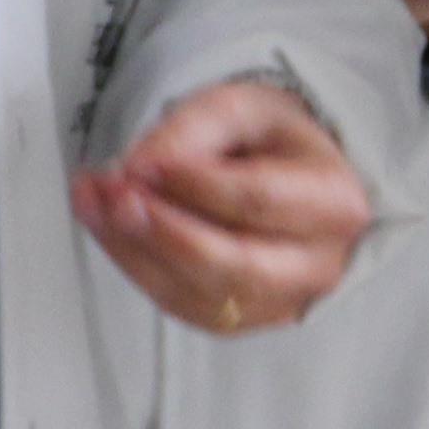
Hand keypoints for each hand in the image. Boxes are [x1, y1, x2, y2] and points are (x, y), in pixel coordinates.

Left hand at [71, 78, 367, 335]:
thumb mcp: (244, 109)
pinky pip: (180, 305)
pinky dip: (135, 265)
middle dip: (163, 231)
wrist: (288, 177)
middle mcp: (317, 265)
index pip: (258, 201)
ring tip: (93, 200)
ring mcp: (280, 302)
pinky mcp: (239, 319)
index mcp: (334, 202)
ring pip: (199, 294)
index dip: (194, 183)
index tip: (141, 161)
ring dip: (134, 249)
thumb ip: (196, 128)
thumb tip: (143, 167)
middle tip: (113, 194)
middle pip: (234, 265)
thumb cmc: (271, 143)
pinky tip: (106, 226)